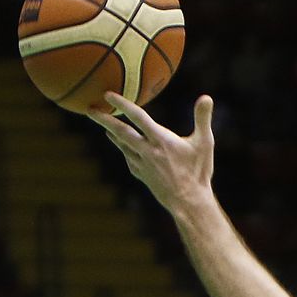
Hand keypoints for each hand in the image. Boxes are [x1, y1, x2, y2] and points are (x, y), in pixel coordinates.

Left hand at [89, 92, 214, 210]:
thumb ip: (203, 118)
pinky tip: (122, 147)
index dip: (122, 104)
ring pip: (122, 145)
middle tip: (89, 109)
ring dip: (111, 133)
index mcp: (162, 140)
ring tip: (104, 124)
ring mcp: (143, 165)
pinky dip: (123, 149)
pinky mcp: (142, 175)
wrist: (189, 203)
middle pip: (121, 132)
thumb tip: (207, 96)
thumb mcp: (205, 143)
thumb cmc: (199, 172)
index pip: (138, 117)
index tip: (108, 94)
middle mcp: (148, 151)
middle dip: (104, 119)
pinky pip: (129, 159)